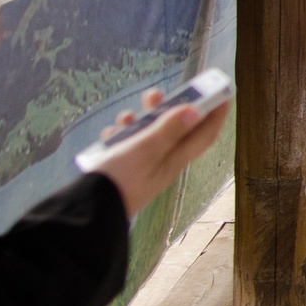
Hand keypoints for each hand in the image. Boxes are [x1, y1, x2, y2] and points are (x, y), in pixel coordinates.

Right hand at [89, 89, 228, 217]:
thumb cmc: (118, 181)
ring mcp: (140, 167)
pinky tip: (107, 135)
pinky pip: (125, 146)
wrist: (84, 213)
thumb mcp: (145, 150)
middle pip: (174, 130)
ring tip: (123, 116)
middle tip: (153, 95)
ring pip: (146, 135)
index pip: (203, 135)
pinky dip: (119, 136)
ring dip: (138, 121)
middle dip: (167, 109)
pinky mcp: (121, 170)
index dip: (215, 114)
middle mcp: (161, 164)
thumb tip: (196, 112)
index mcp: (174, 161)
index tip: (221, 93)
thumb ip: (169, 130)